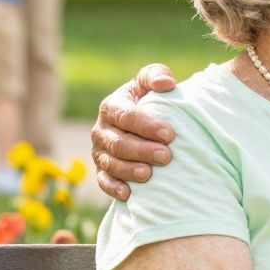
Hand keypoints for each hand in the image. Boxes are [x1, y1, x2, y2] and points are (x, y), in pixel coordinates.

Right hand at [92, 63, 178, 199]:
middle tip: (166, 156)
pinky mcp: (101, 170)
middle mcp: (101, 130)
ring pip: (111, 163)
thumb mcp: (150, 82)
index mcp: (111, 106)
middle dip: (142, 150)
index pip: (126, 116)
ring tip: (149, 174)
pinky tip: (128, 194)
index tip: (169, 133)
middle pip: (119, 142)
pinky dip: (113, 188)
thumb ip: (156, 75)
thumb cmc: (149, 99)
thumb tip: (166, 83)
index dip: (147, 125)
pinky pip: (103, 181)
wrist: (142, 124)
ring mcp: (99, 152)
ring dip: (130, 170)